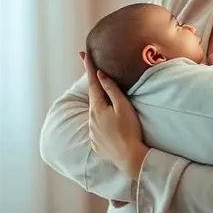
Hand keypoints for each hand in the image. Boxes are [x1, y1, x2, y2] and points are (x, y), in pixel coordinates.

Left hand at [82, 51, 149, 180]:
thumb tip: (100, 75)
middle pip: (94, 98)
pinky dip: (102, 123)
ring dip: (100, 106)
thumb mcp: (123, 106)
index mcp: (97, 107)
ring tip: (110, 105)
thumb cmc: (130, 130)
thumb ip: (111, 89)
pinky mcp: (96, 143)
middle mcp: (91, 119)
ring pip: (95, 113)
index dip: (89, 68)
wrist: (130, 158)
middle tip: (95, 72)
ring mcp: (92, 132)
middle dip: (95, 86)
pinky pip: (97, 128)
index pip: (93, 83)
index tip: (83, 54)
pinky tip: (111, 126)